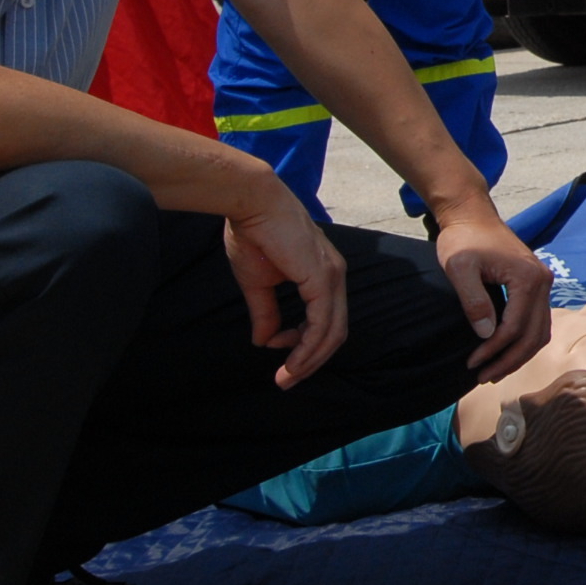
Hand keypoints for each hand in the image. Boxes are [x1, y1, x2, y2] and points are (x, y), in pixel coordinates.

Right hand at [223, 175, 349, 388]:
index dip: (305, 344)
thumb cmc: (253, 234)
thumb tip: (264, 341)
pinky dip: (308, 347)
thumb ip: (265, 312)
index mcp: (323, 274)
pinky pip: (322, 323)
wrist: (250, 204)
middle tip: (287, 380)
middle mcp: (335, 276)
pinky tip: (291, 360)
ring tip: (287, 377)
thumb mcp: (257, 283)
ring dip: (309, 360)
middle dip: (311, 360)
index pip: (326, 319)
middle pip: (334, 331)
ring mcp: (332, 276)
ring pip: (332, 332)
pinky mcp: (322, 278)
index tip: (277, 350)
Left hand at [432, 201, 552, 379]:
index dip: (494, 350)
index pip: (515, 327)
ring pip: (540, 331)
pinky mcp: (537, 284)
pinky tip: (505, 351)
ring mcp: (543, 282)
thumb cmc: (463, 239)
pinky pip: (538, 321)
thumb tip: (485, 334)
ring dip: (519, 354)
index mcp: (528, 278)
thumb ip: (473, 300)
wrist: (473, 215)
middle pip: (534, 334)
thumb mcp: (459, 268)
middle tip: (483, 377)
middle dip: (510, 360)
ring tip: (494, 370)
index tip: (471, 364)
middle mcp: (543, 282)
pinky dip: (524, 340)